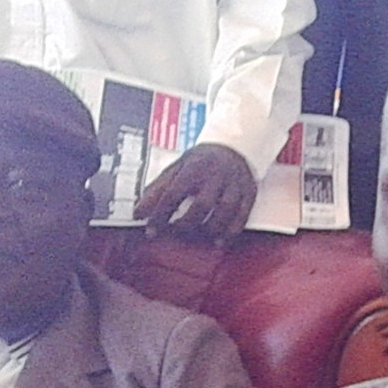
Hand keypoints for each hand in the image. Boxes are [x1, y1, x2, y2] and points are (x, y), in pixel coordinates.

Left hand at [134, 142, 257, 240]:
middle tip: (175, 232)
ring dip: (210, 229)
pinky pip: (242, 215)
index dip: (160, 214)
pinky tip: (219, 241)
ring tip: (198, 237)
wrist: (234, 146)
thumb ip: (158, 189)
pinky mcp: (248, 193)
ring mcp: (234, 184)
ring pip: (225, 211)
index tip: (151, 231)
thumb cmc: (201, 161)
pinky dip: (231, 231)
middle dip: (186, 223)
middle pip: (202, 204)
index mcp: (194, 167)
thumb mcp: (177, 167)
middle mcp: (216, 175)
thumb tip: (138, 213)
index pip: (173, 193)